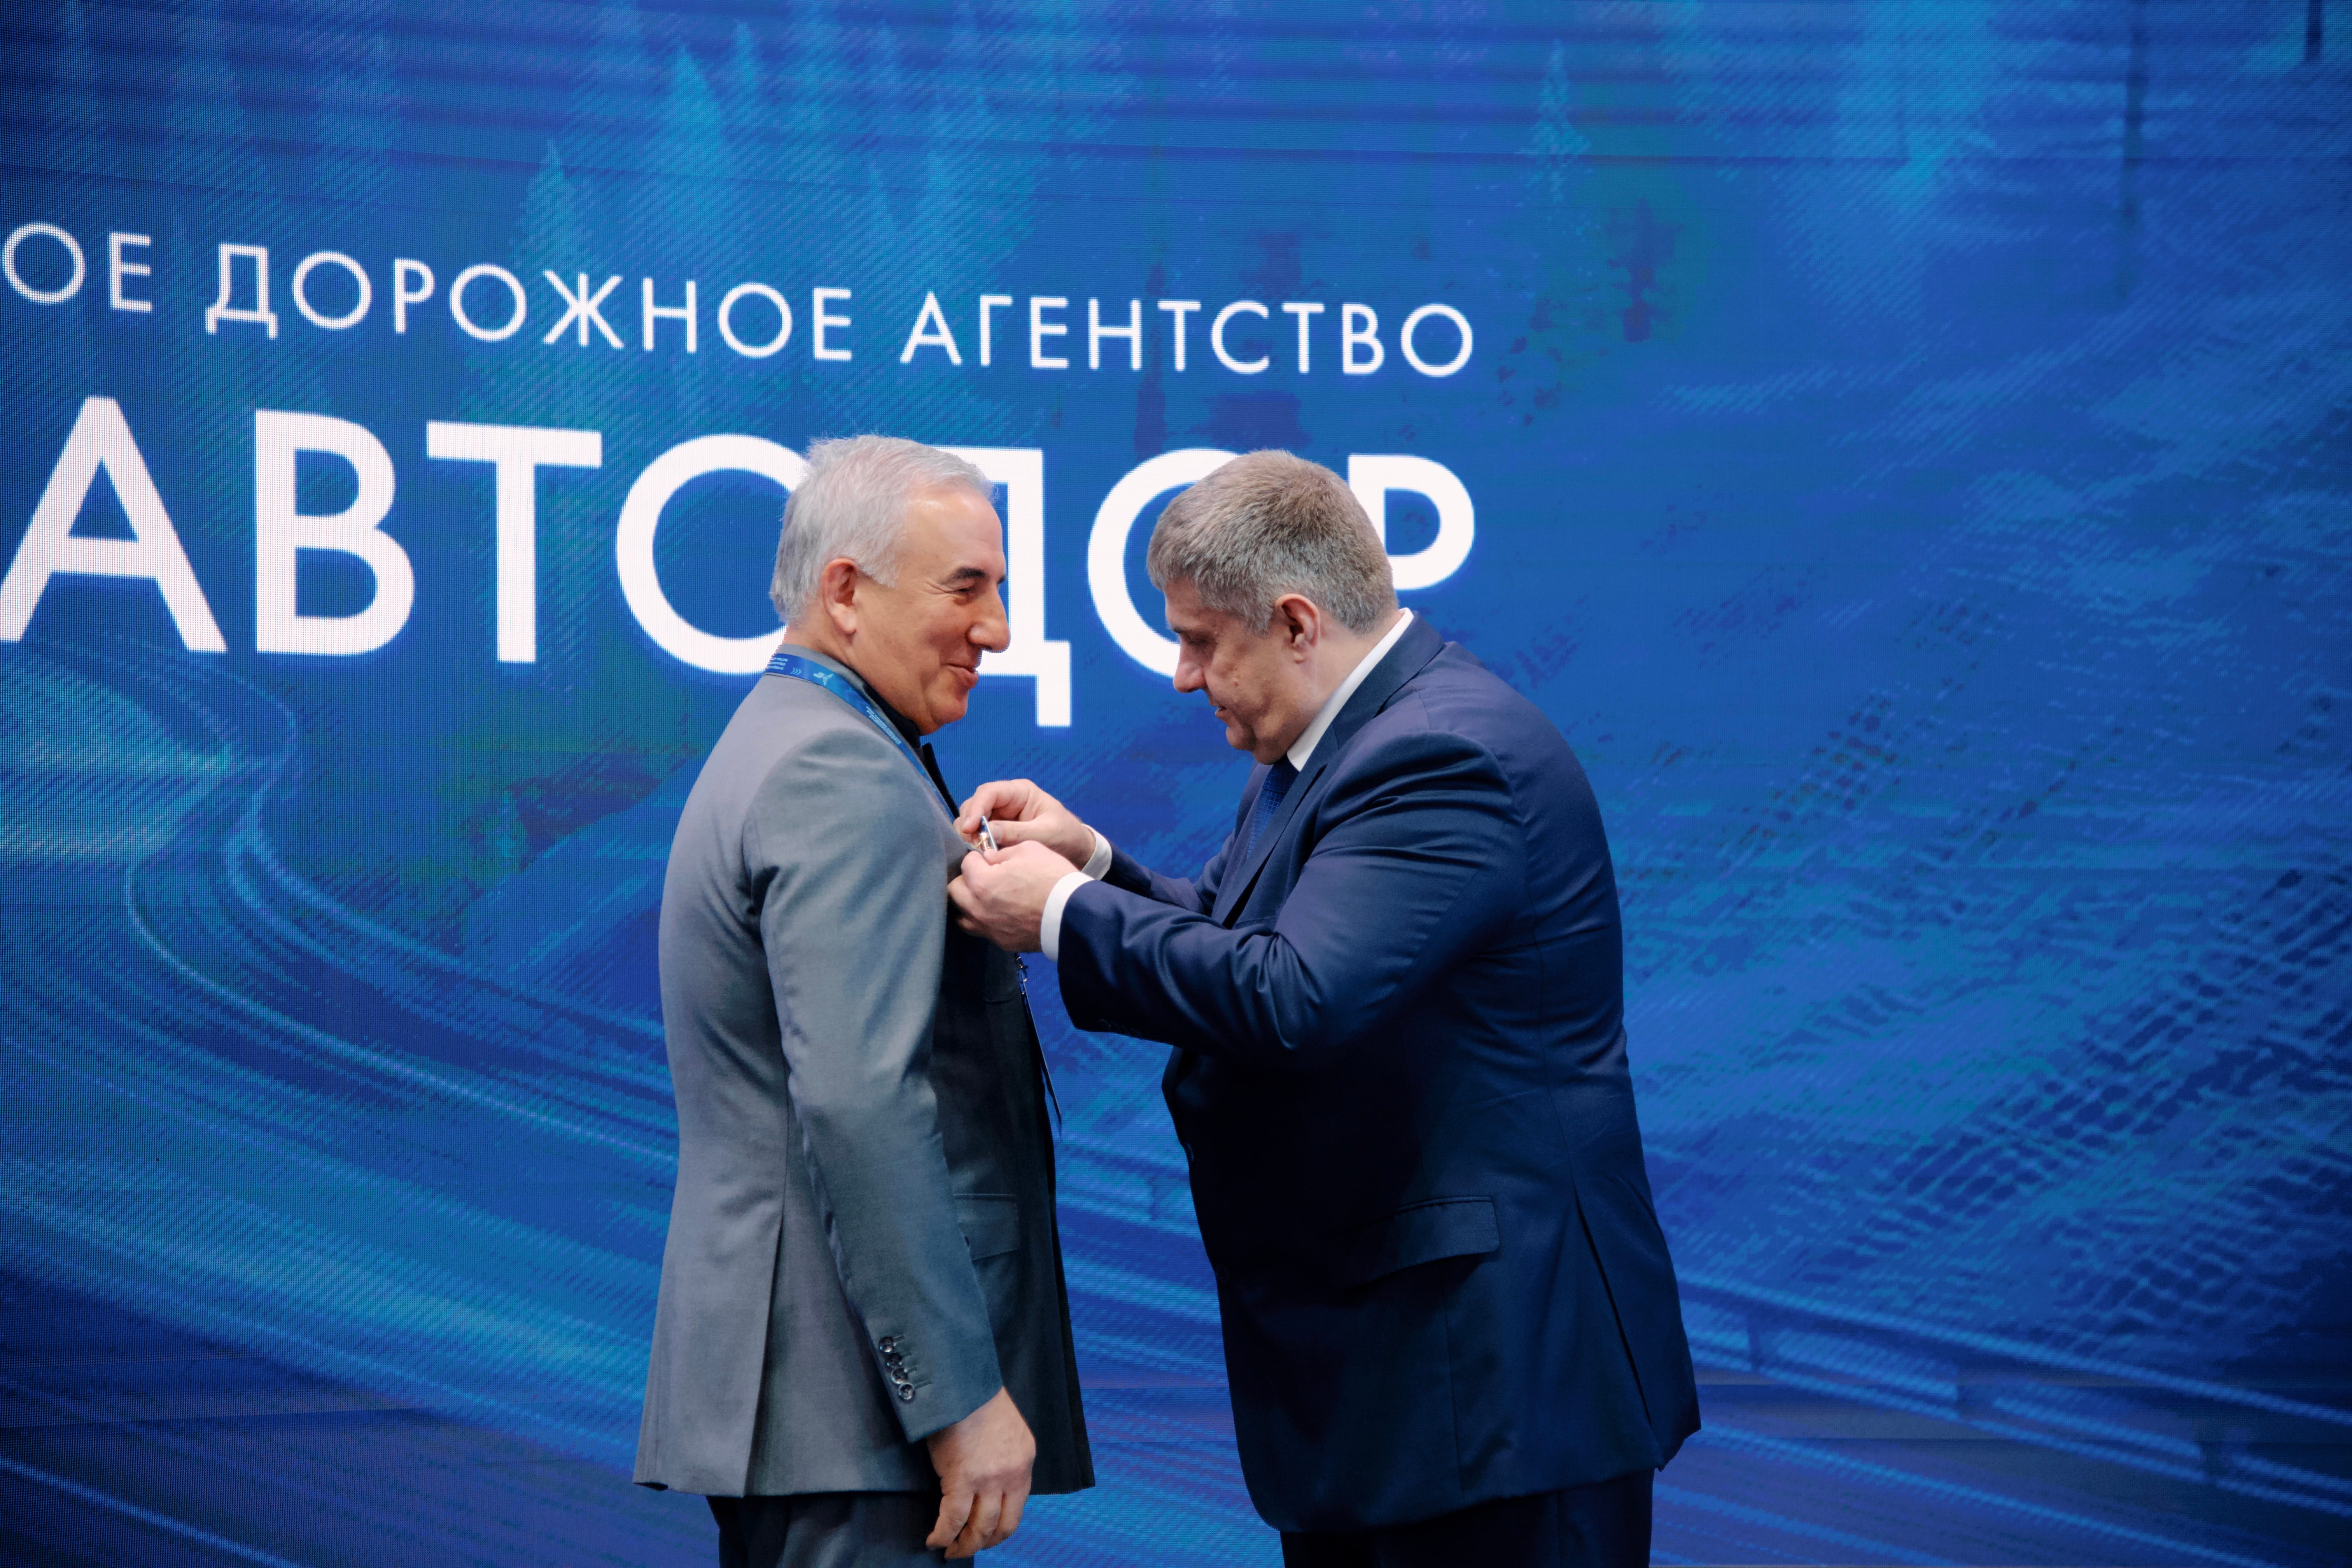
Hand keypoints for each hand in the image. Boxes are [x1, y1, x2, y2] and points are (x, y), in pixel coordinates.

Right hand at [924, 1385, 1034, 1557]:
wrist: (961, 1383)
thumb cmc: (977, 1401)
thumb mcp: (1007, 1432)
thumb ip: (1004, 1459)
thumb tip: (990, 1488)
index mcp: (1025, 1462)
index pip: (1016, 1509)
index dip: (1000, 1530)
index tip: (987, 1537)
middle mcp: (1011, 1475)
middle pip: (1000, 1525)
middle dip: (982, 1543)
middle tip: (966, 1549)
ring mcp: (987, 1479)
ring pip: (978, 1528)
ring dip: (963, 1545)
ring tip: (949, 1551)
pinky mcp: (961, 1479)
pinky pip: (952, 1519)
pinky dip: (942, 1535)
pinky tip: (934, 1541)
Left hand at [948, 841, 1076, 953]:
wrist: (1073, 914)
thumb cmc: (1052, 877)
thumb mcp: (1029, 849)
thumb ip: (1001, 853)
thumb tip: (989, 859)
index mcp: (982, 883)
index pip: (965, 864)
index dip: (976, 857)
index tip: (986, 857)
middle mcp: (978, 909)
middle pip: (954, 891)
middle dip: (965, 879)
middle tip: (981, 875)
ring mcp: (989, 929)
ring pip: (962, 917)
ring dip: (967, 904)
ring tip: (982, 897)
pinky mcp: (1002, 942)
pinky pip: (983, 930)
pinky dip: (985, 920)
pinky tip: (999, 913)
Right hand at [956, 778, 1094, 866]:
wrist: (1076, 850)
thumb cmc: (1066, 836)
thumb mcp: (1045, 835)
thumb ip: (1017, 833)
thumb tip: (987, 833)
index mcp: (1020, 792)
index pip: (989, 792)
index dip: (976, 808)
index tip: (969, 828)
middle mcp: (1006, 800)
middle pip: (975, 804)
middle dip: (969, 822)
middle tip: (971, 844)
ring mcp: (1000, 815)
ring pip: (973, 819)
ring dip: (969, 834)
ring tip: (976, 851)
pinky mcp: (998, 831)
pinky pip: (979, 833)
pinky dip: (975, 843)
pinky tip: (979, 854)